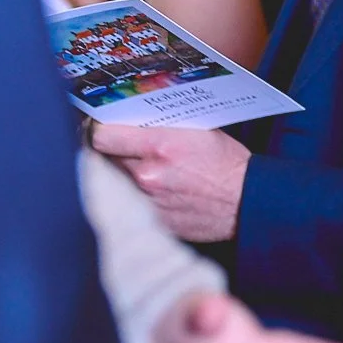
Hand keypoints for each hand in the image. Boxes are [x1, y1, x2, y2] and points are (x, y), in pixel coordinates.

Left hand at [90, 124, 250, 241]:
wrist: (245, 201)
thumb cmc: (226, 164)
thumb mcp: (198, 131)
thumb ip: (161, 128)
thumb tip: (133, 122)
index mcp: (159, 146)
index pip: (102, 136)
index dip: (96, 130)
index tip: (98, 127)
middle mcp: (147, 174)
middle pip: (103, 159)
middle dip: (109, 152)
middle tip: (116, 146)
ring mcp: (147, 201)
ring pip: (114, 183)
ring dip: (119, 174)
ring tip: (134, 168)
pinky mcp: (151, 220)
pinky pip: (130, 203)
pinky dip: (134, 196)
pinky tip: (149, 190)